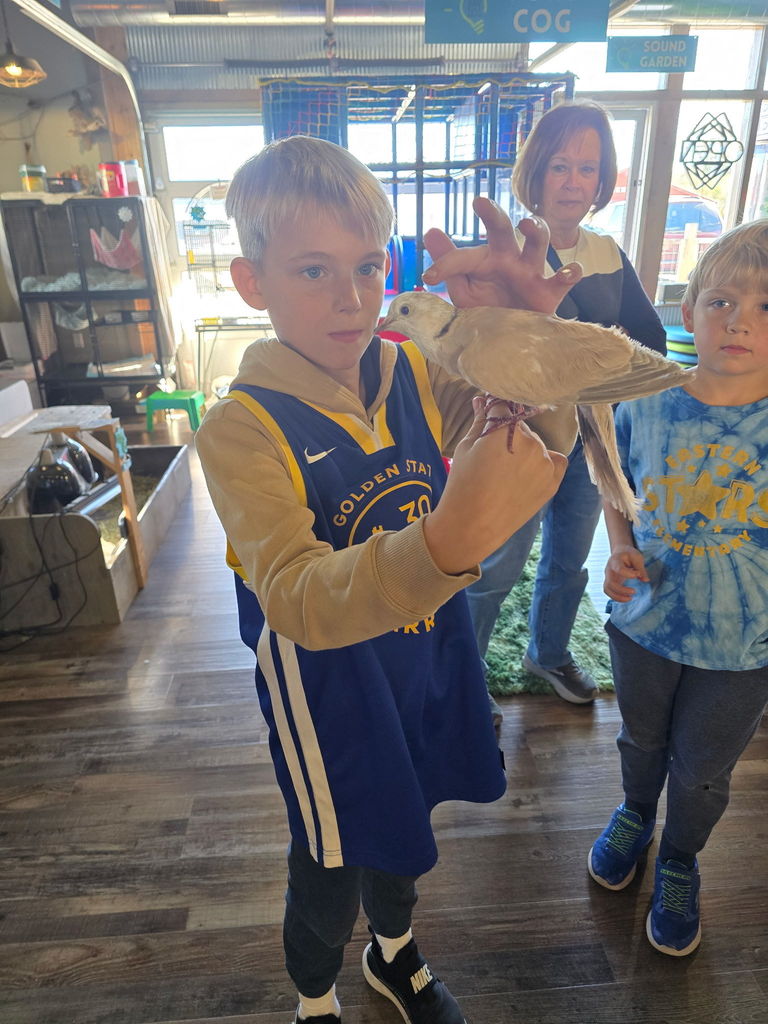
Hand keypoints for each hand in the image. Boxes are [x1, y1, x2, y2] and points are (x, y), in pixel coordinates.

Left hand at [422, 196, 582, 313]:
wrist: (509, 342)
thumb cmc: (487, 310)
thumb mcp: (464, 290)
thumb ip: (450, 264)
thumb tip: (430, 231)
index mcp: (486, 260)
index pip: (465, 255)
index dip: (446, 262)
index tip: (429, 277)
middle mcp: (509, 260)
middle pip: (503, 230)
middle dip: (493, 215)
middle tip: (480, 203)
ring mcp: (531, 274)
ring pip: (538, 243)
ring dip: (536, 230)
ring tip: (527, 224)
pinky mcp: (549, 294)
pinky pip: (564, 279)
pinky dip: (570, 273)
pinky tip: (568, 273)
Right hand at [424, 397, 566, 574]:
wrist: (472, 526)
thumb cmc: (462, 486)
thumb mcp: (465, 449)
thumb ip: (480, 422)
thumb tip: (483, 400)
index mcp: (504, 431)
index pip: (501, 407)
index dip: (493, 410)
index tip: (488, 416)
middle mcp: (530, 442)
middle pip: (520, 425)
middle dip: (507, 432)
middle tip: (491, 455)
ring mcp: (544, 462)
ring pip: (535, 443)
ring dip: (524, 448)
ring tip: (506, 471)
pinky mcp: (553, 481)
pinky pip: (555, 460)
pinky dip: (544, 461)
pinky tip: (528, 472)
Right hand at [604, 544, 648, 601]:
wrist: (619, 552)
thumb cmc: (629, 554)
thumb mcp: (637, 557)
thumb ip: (641, 569)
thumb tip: (645, 580)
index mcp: (615, 560)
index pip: (618, 569)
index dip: (628, 574)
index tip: (637, 575)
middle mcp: (609, 569)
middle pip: (610, 582)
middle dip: (621, 590)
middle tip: (634, 592)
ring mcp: (607, 576)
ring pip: (607, 589)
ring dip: (617, 596)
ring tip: (630, 599)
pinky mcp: (609, 582)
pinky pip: (609, 592)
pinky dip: (616, 597)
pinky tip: (626, 598)